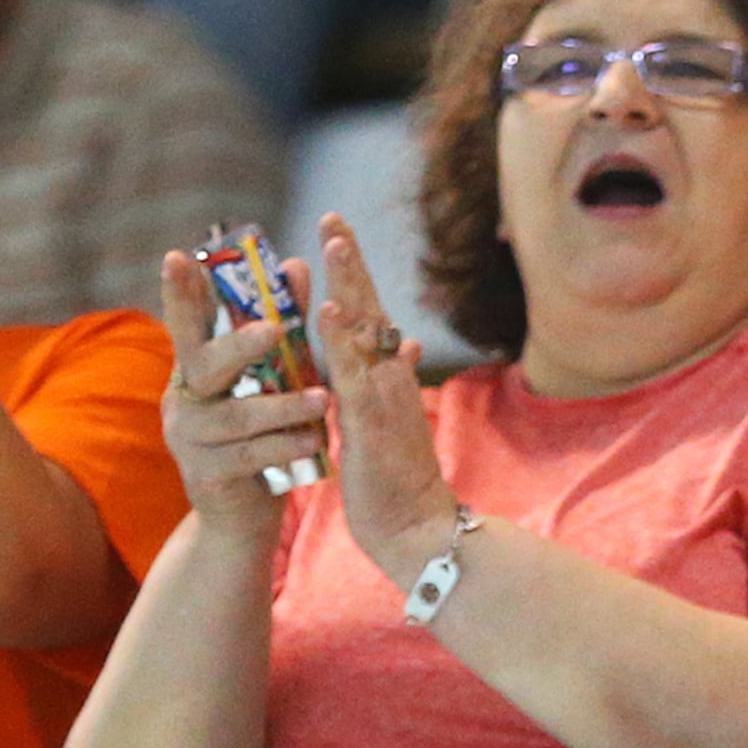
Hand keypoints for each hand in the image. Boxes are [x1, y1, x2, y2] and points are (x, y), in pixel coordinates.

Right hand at [154, 248, 321, 539]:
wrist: (243, 519)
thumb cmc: (262, 438)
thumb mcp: (273, 379)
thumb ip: (284, 326)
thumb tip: (298, 264)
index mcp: (193, 371)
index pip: (183, 324)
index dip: (178, 293)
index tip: (177, 255)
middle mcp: (182, 399)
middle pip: (205, 364)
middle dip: (241, 345)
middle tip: (276, 329)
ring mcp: (187, 439)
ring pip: (237, 415)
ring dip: (283, 405)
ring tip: (324, 399)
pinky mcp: (204, 475)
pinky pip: (249, 455)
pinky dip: (285, 446)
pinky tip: (316, 441)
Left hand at [310, 214, 460, 579]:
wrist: (417, 529)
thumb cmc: (399, 483)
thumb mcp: (393, 422)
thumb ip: (395, 380)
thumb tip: (409, 344)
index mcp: (390, 379)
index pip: (371, 315)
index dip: (354, 274)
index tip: (337, 235)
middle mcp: (390, 379)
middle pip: (370, 308)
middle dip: (350, 261)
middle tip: (332, 217)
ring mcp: (382, 397)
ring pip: (364, 330)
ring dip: (348, 282)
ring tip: (332, 241)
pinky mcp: (369, 421)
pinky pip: (352, 371)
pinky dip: (342, 338)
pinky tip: (329, 308)